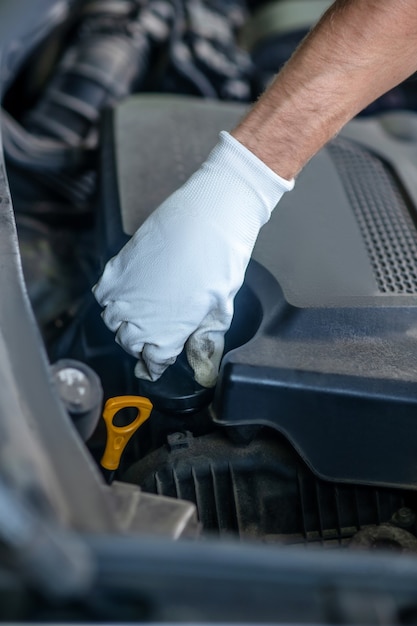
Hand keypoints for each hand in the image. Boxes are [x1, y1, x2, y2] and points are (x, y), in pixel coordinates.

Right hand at [93, 131, 292, 386]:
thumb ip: (207, 338)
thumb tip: (201, 360)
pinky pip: (102, 294)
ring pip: (112, 320)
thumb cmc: (221, 260)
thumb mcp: (222, 307)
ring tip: (139, 316)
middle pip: (128, 342)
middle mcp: (139, 317)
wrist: (208, 216)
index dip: (156, 364)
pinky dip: (110, 299)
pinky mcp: (117, 267)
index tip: (158, 363)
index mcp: (167, 332)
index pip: (152, 362)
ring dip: (123, 323)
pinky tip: (125, 295)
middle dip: (140, 344)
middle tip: (153, 337)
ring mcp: (125, 291)